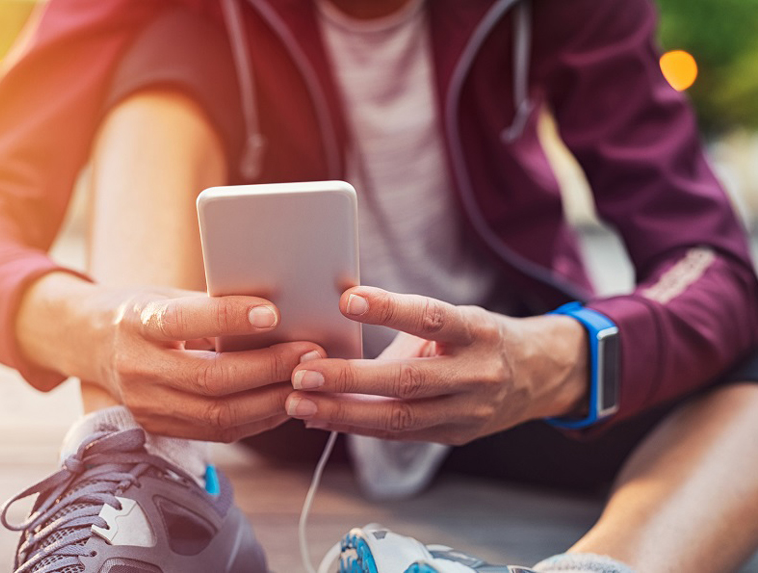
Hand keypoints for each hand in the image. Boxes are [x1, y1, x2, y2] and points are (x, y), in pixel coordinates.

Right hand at [17, 275, 323, 441]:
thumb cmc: (141, 311)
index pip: (183, 322)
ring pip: (218, 415)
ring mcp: (146, 406)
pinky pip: (218, 433)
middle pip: (210, 380)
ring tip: (308, 382)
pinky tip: (286, 402)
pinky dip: (258, 419)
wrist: (89, 344)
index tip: (273, 312)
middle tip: (311, 354)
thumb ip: (211, 307)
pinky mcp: (159, 429)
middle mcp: (136, 369)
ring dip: (272, 401)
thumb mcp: (166, 296)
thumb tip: (277, 314)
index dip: (229, 318)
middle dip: (269, 369)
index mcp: (136, 324)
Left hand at [284, 286, 586, 444]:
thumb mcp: (455, 320)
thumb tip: (341, 323)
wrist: (538, 375)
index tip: (348, 299)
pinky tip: (322, 419)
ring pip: (400, 418)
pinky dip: (358, 426)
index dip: (389, 309)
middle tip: (303, 373)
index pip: (430, 317)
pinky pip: (400, 434)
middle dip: (350, 379)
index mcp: (476, 331)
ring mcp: (469, 412)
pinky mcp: (456, 436)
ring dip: (343, 413)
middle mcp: (476, 373)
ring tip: (299, 404)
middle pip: (408, 381)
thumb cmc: (479, 338)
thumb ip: (405, 324)